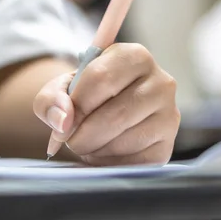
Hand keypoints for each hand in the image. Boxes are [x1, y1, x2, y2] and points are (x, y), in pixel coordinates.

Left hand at [33, 43, 179, 165]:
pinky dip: (109, 163)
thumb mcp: (61, 89)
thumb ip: (51, 99)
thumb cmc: (85, 98)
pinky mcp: (167, 146)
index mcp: (134, 56)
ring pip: (124, 141)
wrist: (105, 115)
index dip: (76, 106)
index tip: (62, 124)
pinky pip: (133, 162)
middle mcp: (160, 82)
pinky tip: (104, 153)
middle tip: (71, 140)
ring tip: (88, 143)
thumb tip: (63, 121)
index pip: (101, 78)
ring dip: (94, 150)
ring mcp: (169, 116)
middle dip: (83, 134)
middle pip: (115, 114)